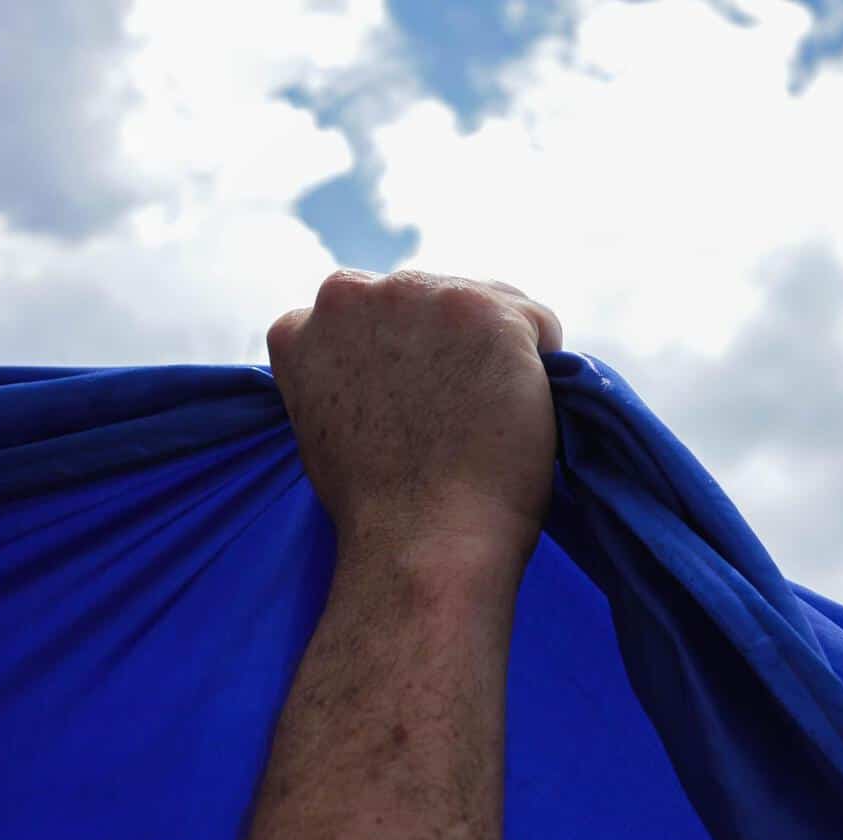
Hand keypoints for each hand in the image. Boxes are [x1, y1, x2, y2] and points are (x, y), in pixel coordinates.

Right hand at [267, 268, 562, 575]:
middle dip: (450, 345)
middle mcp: (351, 294)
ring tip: (484, 422)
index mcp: (301, 326)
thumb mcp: (327, 424)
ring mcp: (420, 296)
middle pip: (430, 298)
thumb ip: (345, 372)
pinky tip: (518, 416)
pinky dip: (540, 369)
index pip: (371, 314)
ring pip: (486, 303)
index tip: (415, 406)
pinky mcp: (487, 311)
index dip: (404, 360)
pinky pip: (537, 325)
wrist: (422, 542)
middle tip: (455, 419)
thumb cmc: (380, 509)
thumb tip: (394, 360)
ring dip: (495, 351)